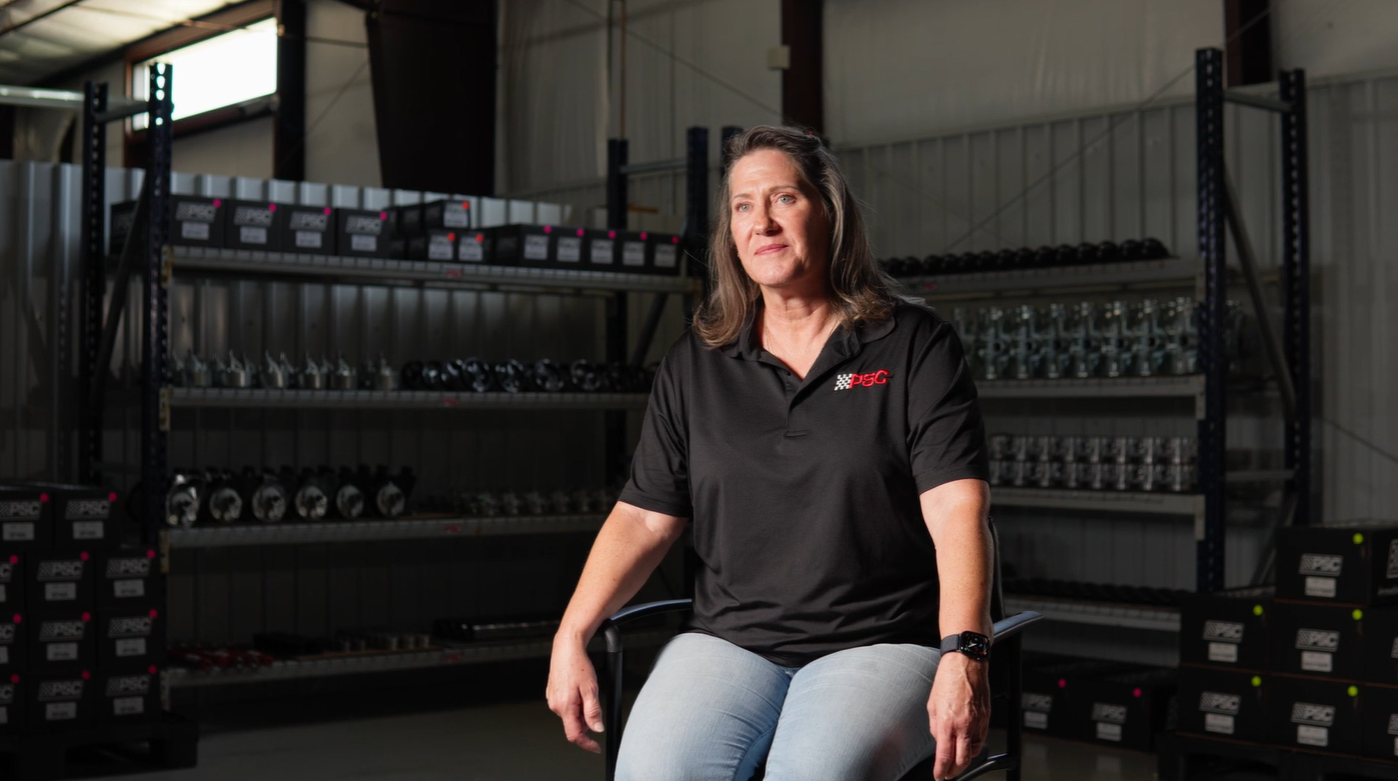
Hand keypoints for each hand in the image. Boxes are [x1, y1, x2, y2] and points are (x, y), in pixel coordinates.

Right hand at [546, 634, 604, 752]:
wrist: (566, 648)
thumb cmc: (578, 664)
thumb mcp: (591, 688)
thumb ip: (593, 711)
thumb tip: (597, 728)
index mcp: (565, 706)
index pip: (574, 735)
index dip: (586, 744)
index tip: (595, 747)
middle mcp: (555, 705)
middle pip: (573, 725)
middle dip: (586, 722)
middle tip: (594, 704)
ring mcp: (552, 699)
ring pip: (569, 715)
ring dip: (580, 711)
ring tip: (585, 692)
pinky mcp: (552, 694)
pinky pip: (565, 706)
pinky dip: (574, 704)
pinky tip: (578, 689)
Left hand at [927, 651, 990, 779]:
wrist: (966, 664)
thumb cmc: (948, 680)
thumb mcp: (932, 705)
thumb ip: (936, 727)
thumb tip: (939, 740)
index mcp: (947, 723)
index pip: (945, 756)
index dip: (941, 770)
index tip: (939, 776)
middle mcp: (964, 725)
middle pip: (963, 760)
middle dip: (955, 771)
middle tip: (949, 773)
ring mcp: (978, 723)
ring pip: (974, 751)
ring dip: (966, 758)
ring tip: (957, 758)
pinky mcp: (987, 718)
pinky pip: (982, 738)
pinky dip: (974, 745)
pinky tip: (968, 744)